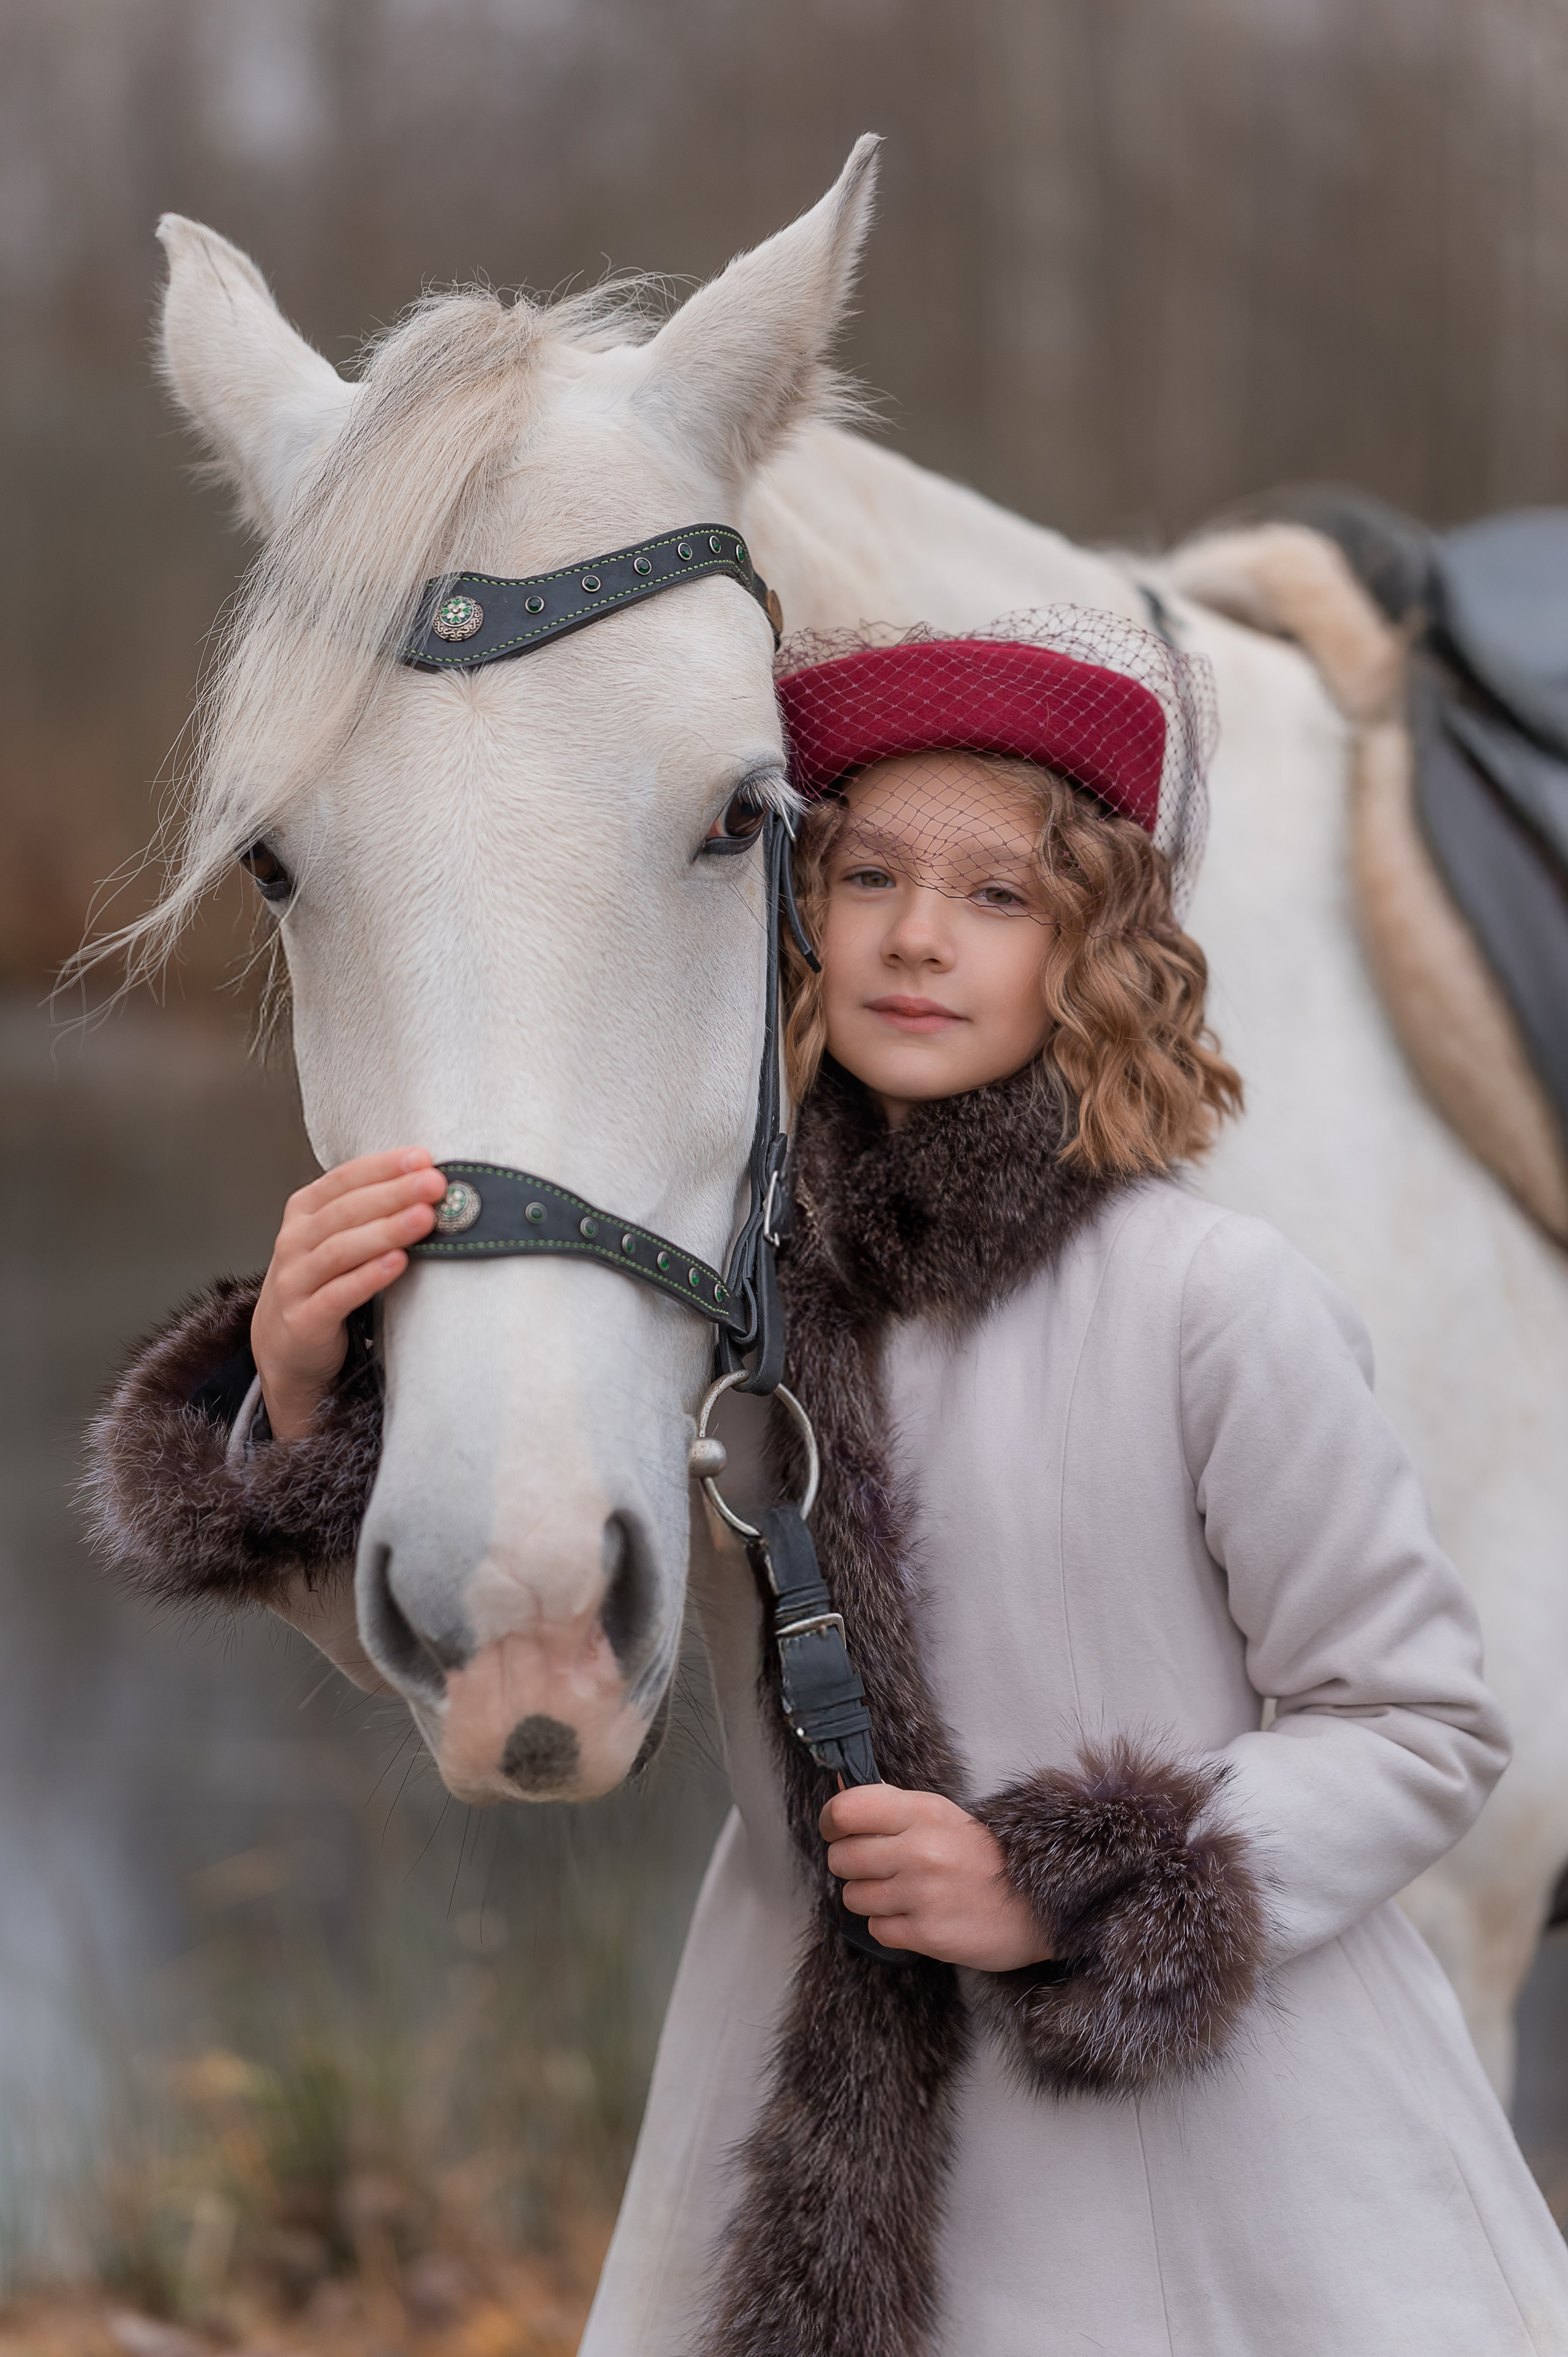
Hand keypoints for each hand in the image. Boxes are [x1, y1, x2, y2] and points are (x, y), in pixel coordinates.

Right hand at [251, 1149, 446, 1440]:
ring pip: (341, 1249)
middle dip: (394, 1193)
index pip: (344, 1178)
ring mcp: (295, 1280)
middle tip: (434, 1184)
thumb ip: (371, 1213)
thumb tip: (430, 1185)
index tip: (423, 1158)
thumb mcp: (336, 1238)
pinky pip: (338, 1295)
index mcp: (304, 1211)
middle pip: (347, 1210)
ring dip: (386, 1230)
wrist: (284, 1345)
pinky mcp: (304, 1319)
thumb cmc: (322, 1282)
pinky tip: (397, 1263)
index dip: (383, 1166)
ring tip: (424, 1218)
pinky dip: (369, 1277)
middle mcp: (294, 1241)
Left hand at [820, 1784, 1053, 1970]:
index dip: (830, 1822)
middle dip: (851, 1864)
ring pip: (853, 1896)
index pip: (846, 1811)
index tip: (836, 1831)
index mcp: (922, 1812)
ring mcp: (921, 1894)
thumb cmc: (982, 1855)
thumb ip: (891, 1807)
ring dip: (869, 1897)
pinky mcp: (927, 1934)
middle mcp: (919, 1850)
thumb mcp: (941, 1814)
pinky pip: (876, 1929)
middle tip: (877, 1866)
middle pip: (841, 1858)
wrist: (1037, 1902)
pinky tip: (915, 1915)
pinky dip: (890, 1926)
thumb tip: (840, 1801)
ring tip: (901, 1893)